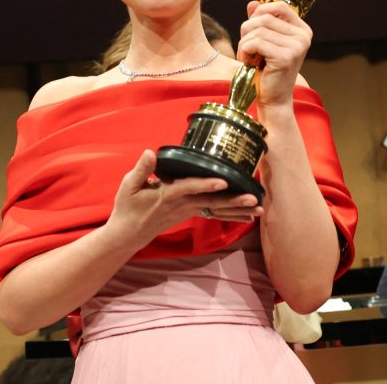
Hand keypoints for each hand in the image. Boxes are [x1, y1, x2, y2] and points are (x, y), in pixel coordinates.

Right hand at [106, 150, 262, 247]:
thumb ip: (142, 170)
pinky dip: (231, 214)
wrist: (129, 234)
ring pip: (216, 208)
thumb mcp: (129, 186)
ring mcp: (188, 210)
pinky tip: (248, 217)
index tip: (223, 181)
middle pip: (212, 202)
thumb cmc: (128, 207)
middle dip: (234, 201)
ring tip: (259, 209)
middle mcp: (183, 204)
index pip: (190, 187)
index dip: (206, 184)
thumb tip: (151, 153)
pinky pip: (214, 213)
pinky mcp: (191, 213)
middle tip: (254, 200)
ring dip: (238, 209)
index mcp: (168, 194)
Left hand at [237, 0, 311, 107]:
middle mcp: (303, 36)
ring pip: (257, 30)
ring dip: (244, 43)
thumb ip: (260, 21)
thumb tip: (252, 3)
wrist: (273, 99)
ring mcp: (296, 47)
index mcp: (302, 30)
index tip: (252, 30)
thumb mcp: (264, 41)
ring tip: (248, 57)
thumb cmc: (266, 70)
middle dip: (247, 30)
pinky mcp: (285, 57)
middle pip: (264, 17)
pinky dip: (244, 52)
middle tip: (246, 48)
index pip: (278, 6)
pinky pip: (255, 43)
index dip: (260, 13)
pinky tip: (248, 63)